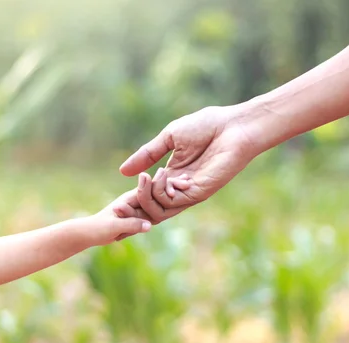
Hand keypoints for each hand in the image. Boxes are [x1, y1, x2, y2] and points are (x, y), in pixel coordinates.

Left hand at [84, 197, 152, 245]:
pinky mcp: (136, 218)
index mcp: (131, 196)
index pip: (152, 193)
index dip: (153, 204)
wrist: (89, 233)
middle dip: (144, 220)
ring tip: (121, 230)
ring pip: (151, 218)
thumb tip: (149, 225)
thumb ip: (132, 224)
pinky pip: (146, 225)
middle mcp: (136, 201)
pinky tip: (123, 233)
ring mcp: (137, 209)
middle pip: (154, 208)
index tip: (138, 217)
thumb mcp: (115, 226)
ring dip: (139, 227)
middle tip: (124, 227)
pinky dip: (136, 231)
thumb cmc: (99, 227)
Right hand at [117, 105, 260, 223]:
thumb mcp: (169, 138)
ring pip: (158, 210)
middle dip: (133, 205)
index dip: (131, 198)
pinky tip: (162, 175)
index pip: (147, 195)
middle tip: (122, 199)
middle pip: (150, 209)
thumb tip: (122, 171)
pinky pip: (172, 203)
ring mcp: (189, 193)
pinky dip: (161, 193)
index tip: (116, 199)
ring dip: (146, 196)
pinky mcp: (199, 194)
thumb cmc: (206, 127)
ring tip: (146, 177)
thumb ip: (147, 154)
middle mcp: (179, 188)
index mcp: (172, 175)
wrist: (232, 126)